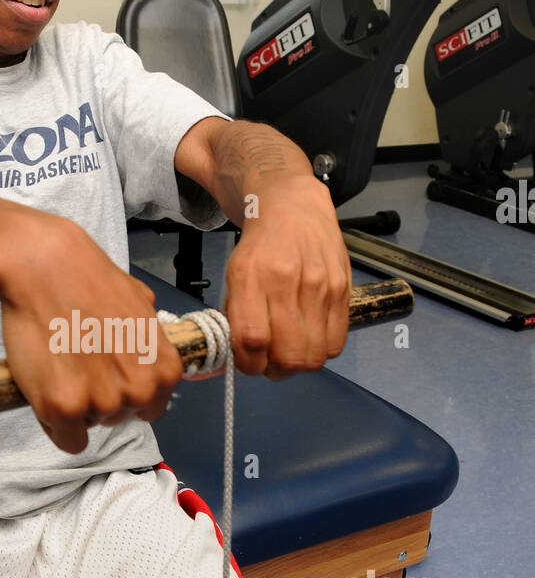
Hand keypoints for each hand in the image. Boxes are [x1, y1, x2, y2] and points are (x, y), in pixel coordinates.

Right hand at [0, 217, 182, 452]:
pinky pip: (67, 439)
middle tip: (76, 364)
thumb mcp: (141, 305)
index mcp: (165, 371)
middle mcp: (140, 391)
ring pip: (90, 426)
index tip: (104, 375)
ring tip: (60, 364)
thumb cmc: (88, 280)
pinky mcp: (65, 409)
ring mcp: (103, 402)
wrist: (45, 267)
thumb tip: (148, 351)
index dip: (123, 392)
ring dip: (74, 406)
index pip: (149, 409)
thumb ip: (149, 339)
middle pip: (119, 418)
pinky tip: (47, 388)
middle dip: (98, 399)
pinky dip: (54, 422)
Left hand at [222, 176, 351, 379]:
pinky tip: (310, 338)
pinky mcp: (342, 289)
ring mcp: (319, 286)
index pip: (252, 339)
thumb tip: (242, 358)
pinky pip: (336, 342)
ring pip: (314, 355)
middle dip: (277, 370)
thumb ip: (237, 316)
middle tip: (271, 364)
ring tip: (291, 351)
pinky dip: (321, 351)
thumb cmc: (261, 246)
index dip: (250, 365)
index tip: (249, 365)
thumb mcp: (234, 275)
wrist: (292, 207)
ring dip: (300, 364)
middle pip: (289, 355)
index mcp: (251, 277)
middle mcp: (286, 281)